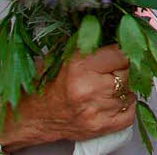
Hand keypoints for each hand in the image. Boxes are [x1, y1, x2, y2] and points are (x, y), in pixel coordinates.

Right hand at [4, 45, 136, 147]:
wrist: (26, 116)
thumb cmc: (42, 84)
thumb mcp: (62, 54)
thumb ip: (90, 41)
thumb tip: (117, 29)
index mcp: (80, 66)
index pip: (123, 52)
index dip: (123, 48)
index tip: (120, 48)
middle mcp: (89, 89)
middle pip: (129, 72)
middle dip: (123, 67)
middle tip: (111, 67)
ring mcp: (95, 111)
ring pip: (130, 92)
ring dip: (124, 87)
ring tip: (106, 84)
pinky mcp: (99, 128)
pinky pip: (129, 112)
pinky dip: (124, 105)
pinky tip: (110, 99)